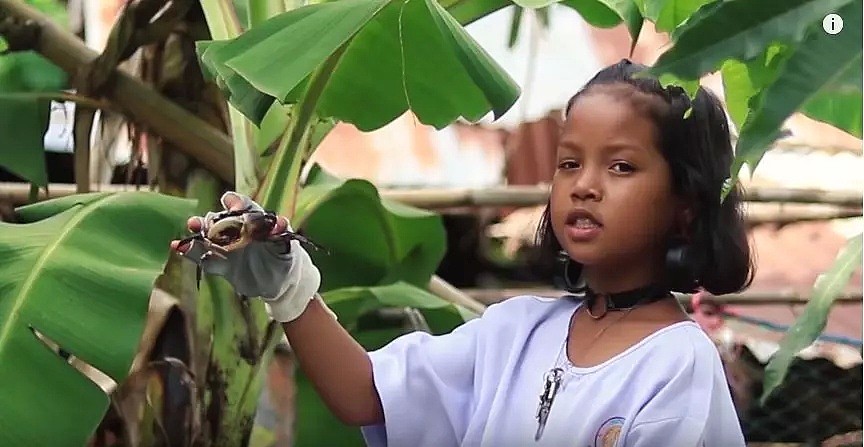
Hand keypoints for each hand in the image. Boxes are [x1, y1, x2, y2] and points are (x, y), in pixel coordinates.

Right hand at [170, 192, 323, 321]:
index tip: (232, 205)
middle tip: (204, 221)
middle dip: (212, 218)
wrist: (279, 283)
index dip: (237, 204)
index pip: (244, 207)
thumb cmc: (285, 259)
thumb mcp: (287, 248)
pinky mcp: (220, 263)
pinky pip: (203, 256)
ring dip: (199, 230)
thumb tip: (281, 222)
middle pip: (221, 219)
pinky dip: (190, 251)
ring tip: (191, 226)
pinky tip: (177, 246)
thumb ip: (281, 235)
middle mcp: (238, 230)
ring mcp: (227, 246)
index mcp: (255, 222)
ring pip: (209, 235)